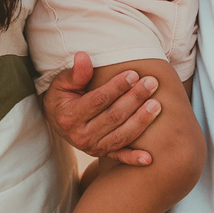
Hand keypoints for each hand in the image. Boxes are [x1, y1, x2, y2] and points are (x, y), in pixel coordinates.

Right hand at [42, 52, 161, 165]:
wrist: (56, 120)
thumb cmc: (62, 96)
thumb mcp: (62, 82)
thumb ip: (75, 72)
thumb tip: (83, 56)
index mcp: (70, 116)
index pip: (99, 100)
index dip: (117, 87)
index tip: (133, 74)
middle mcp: (81, 135)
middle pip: (114, 117)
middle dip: (135, 99)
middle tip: (151, 83)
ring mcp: (92, 147)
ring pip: (121, 136)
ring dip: (141, 121)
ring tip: (157, 105)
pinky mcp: (102, 153)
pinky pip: (119, 156)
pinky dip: (133, 158)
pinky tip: (149, 158)